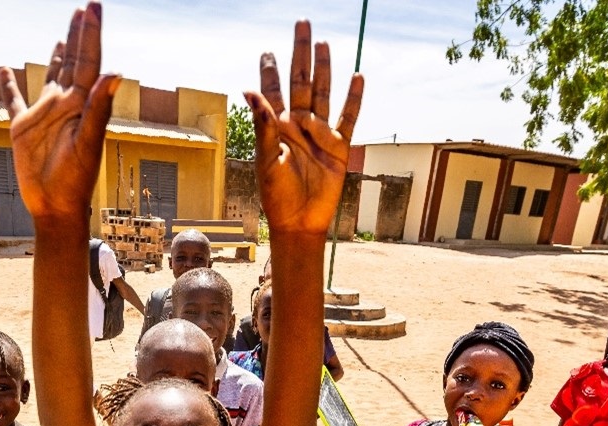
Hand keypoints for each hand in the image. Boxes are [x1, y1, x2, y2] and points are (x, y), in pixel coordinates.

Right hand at [1, 3, 120, 221]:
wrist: (55, 207)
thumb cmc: (74, 181)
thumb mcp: (87, 144)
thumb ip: (99, 108)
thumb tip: (115, 72)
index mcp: (80, 104)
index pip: (88, 60)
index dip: (90, 33)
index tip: (92, 6)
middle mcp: (64, 104)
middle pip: (73, 61)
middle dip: (78, 35)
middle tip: (83, 9)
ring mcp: (43, 115)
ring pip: (50, 76)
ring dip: (56, 55)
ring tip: (62, 35)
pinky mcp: (22, 128)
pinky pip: (14, 100)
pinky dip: (8, 85)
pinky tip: (4, 70)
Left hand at [246, 22, 363, 235]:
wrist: (299, 221)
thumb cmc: (277, 195)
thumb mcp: (266, 160)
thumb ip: (263, 126)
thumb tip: (250, 92)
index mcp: (277, 126)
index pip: (273, 90)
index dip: (271, 70)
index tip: (267, 50)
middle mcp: (298, 125)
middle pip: (301, 80)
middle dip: (300, 53)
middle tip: (302, 23)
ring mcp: (320, 134)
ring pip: (324, 92)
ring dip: (324, 68)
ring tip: (324, 43)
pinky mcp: (339, 147)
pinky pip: (348, 118)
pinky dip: (354, 98)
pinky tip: (357, 76)